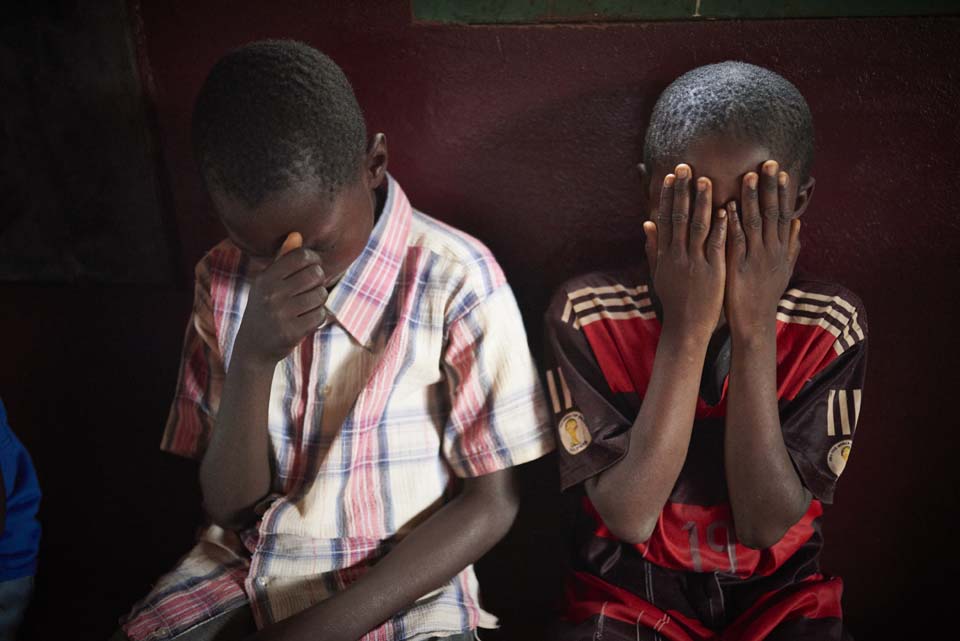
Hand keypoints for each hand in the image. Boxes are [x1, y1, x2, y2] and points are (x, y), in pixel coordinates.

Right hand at [233, 232, 328, 366]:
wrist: (253, 347)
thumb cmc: (264, 309)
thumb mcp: (267, 283)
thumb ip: (282, 259)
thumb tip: (296, 234)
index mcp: (265, 278)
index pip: (301, 256)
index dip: (313, 259)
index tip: (313, 266)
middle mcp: (272, 294)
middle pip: (315, 275)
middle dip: (319, 281)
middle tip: (311, 288)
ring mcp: (281, 314)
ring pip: (320, 296)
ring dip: (318, 301)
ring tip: (306, 306)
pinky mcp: (291, 332)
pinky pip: (320, 315)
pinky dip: (318, 317)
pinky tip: (306, 320)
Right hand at [644, 163, 727, 340]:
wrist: (685, 326)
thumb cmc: (675, 300)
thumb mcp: (659, 273)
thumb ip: (653, 247)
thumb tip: (646, 223)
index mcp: (665, 254)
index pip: (665, 218)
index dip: (667, 196)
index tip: (671, 176)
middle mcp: (677, 255)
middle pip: (678, 217)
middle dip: (682, 191)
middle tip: (686, 167)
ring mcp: (694, 262)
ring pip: (696, 226)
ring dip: (701, 202)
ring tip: (706, 180)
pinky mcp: (711, 271)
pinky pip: (715, 244)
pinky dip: (720, 226)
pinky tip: (725, 210)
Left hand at [724, 160, 801, 339]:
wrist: (754, 322)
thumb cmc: (765, 294)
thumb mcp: (784, 269)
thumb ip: (791, 245)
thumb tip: (799, 222)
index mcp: (780, 249)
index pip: (783, 214)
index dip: (782, 192)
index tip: (781, 170)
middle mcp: (771, 250)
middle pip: (772, 212)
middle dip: (769, 187)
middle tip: (768, 162)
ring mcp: (755, 258)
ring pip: (755, 222)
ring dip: (752, 198)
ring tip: (749, 176)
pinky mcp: (739, 267)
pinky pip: (736, 241)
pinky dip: (733, 224)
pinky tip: (728, 207)